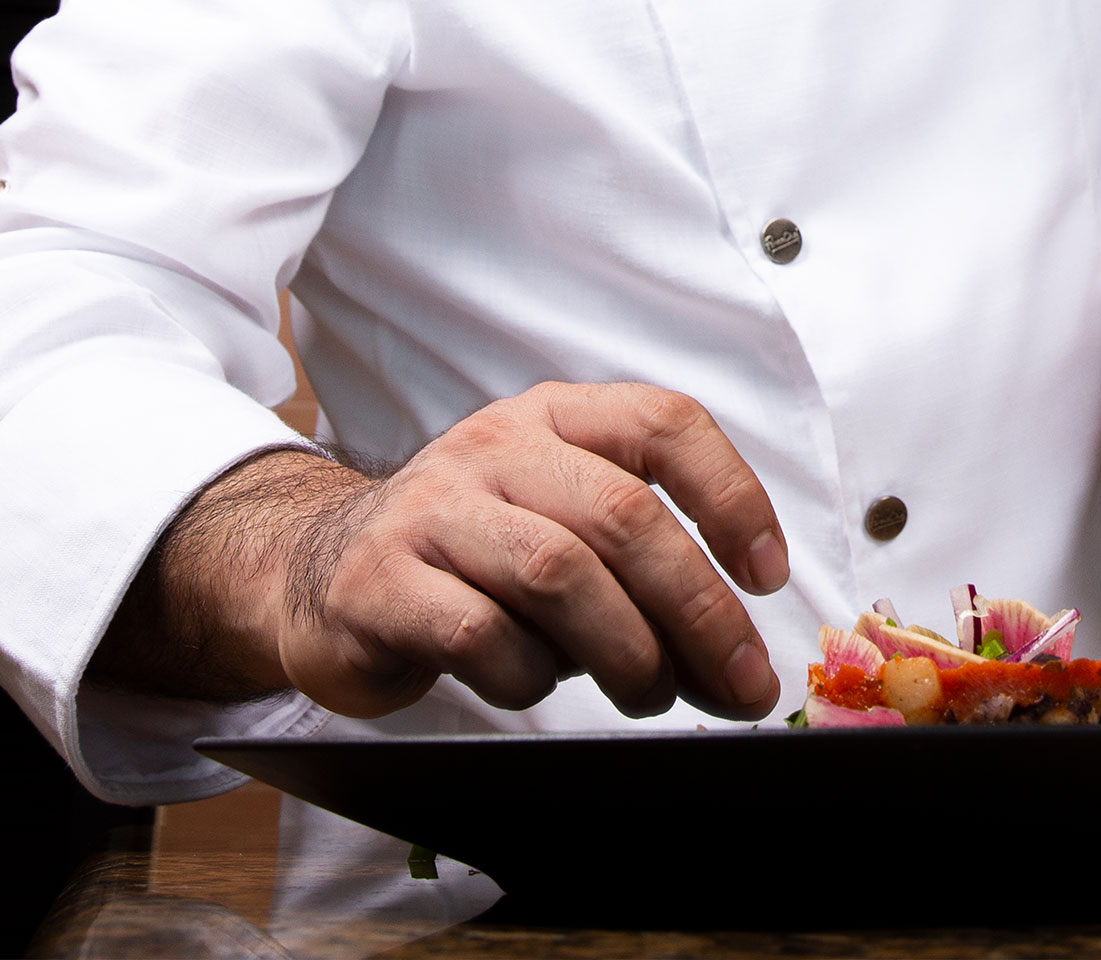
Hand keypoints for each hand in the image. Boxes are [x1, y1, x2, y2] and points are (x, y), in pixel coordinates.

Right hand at [95, 382, 788, 722]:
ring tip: (647, 694)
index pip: (664, 423)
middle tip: (737, 683)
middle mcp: (495, 448)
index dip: (733, 496)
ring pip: (557, 573)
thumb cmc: (474, 555)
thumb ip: (646, 570)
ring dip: (626, 652)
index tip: (768, 576)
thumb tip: (735, 658)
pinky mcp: (378, 581)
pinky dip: (528, 674)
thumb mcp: (565, 528)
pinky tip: (531, 680)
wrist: (321, 569)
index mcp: (556, 418)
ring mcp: (430, 509)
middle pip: (623, 514)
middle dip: (697, 610)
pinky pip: (478, 634)